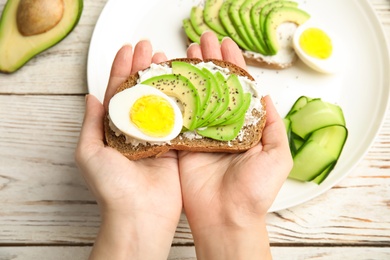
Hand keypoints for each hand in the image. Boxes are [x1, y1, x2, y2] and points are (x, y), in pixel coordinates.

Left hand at [75, 40, 181, 259]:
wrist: (140, 215)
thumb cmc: (111, 187)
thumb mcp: (89, 152)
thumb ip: (91, 123)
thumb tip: (89, 97)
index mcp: (114, 130)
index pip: (117, 92)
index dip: (121, 69)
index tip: (128, 50)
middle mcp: (136, 131)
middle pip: (141, 92)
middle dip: (144, 68)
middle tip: (151, 48)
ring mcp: (157, 137)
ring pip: (161, 101)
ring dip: (164, 80)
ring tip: (167, 59)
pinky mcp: (176, 146)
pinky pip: (179, 120)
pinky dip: (181, 101)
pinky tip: (184, 84)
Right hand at [179, 32, 292, 258]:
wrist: (227, 217)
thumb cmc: (255, 191)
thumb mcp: (277, 156)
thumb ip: (273, 126)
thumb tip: (265, 97)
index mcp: (243, 127)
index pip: (237, 88)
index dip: (232, 65)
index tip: (225, 45)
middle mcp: (221, 127)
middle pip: (213, 87)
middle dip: (208, 63)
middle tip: (201, 41)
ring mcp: (200, 134)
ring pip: (193, 97)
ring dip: (189, 74)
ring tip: (184, 53)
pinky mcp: (182, 145)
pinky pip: (176, 118)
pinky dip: (172, 98)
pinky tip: (168, 79)